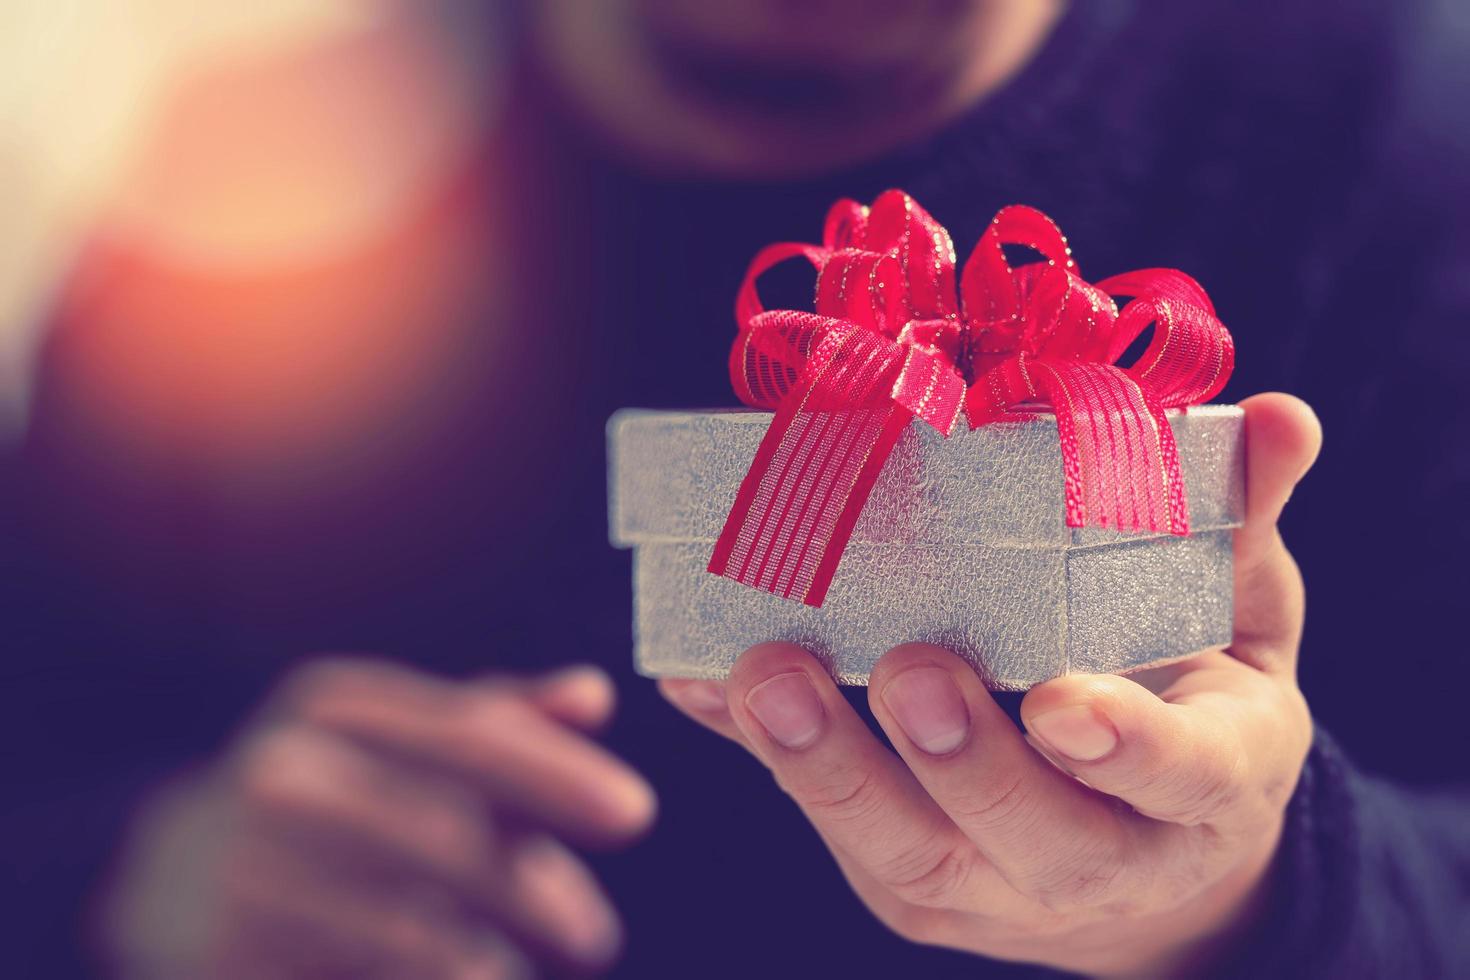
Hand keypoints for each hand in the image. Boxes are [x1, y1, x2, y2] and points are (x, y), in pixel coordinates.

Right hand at [104, 660, 654, 977]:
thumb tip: (594, 695)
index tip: (638, 813)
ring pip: (406, 932)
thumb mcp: (404, 740)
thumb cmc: (334, 795)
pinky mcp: (223, 961)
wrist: (170, 877)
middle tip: (597, 937)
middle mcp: (281, 778)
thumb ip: (503, 722)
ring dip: (486, 963)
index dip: (556, 775)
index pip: (467, 735)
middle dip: (535, 890)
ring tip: (516, 975)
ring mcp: (241, 876)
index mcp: (335, 705)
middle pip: (443, 837)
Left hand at [661, 392, 1320, 975]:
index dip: (1126, 747)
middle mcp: (1105, 858)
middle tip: (904, 668)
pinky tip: (699, 684)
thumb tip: (1283, 416)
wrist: (1151, 857)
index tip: (1062, 699)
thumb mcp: (1238, 620)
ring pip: (910, 854)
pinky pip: (829, 827)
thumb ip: (1242, 525)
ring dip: (829, 770)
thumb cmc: (1190, 708)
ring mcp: (996, 888)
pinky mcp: (909, 883)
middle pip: (1032, 838)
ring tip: (767, 675)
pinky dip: (759, 757)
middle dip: (959, 762)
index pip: (1181, 779)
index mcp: (1209, 786)